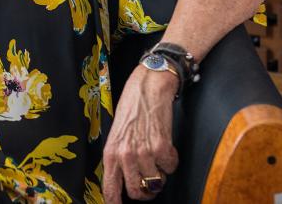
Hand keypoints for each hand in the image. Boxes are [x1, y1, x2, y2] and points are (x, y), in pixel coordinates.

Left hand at [102, 66, 178, 202]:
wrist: (148, 88)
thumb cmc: (132, 109)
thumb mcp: (116, 136)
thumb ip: (117, 159)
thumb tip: (122, 181)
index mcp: (111, 153)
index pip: (110, 189)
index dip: (115, 202)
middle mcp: (126, 155)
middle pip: (137, 192)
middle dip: (145, 191)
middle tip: (149, 183)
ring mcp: (144, 152)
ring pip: (156, 182)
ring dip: (160, 172)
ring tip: (156, 156)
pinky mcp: (162, 147)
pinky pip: (171, 167)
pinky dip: (171, 160)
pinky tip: (165, 146)